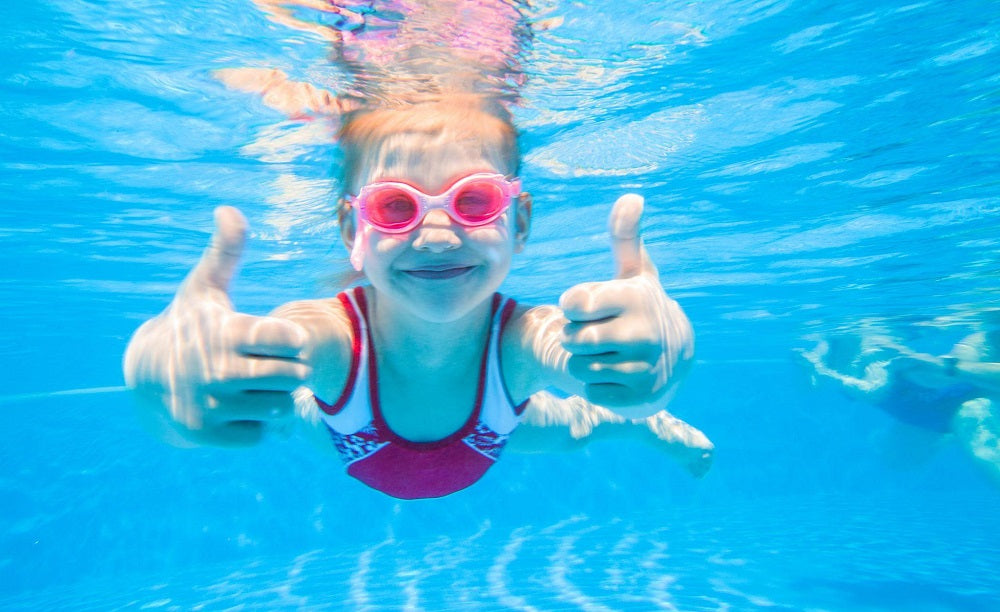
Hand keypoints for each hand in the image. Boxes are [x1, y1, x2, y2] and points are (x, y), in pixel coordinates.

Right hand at [123, 207, 309, 445]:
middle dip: (287, 370)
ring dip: (274, 398)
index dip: (291, 339)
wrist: (144, 378)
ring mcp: (210, 405)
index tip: (277, 339)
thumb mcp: (205, 287)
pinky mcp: (205, 434)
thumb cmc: (188, 326)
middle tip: (268, 364)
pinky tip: (239, 408)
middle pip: (292, 376)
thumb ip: (226, 251)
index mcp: (224, 331)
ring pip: (280, 406)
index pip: (288, 339)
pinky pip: (260, 434)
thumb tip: (229, 210)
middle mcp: (216, 370)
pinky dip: (256, 425)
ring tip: (255, 386)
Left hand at [559, 194, 693, 417]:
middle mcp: (644, 333)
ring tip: (606, 352)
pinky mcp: (638, 398)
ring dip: (585, 361)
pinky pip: (591, 392)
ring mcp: (643, 368)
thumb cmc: (639, 307)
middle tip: (594, 332)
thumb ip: (625, 236)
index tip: (587, 306)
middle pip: (573, 339)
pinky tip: (616, 373)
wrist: (675, 357)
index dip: (573, 306)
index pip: (574, 303)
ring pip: (580, 367)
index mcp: (636, 298)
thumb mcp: (634, 272)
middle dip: (575, 336)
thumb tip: (632, 196)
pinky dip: (597, 386)